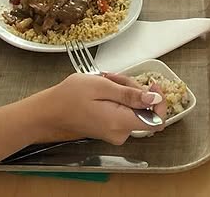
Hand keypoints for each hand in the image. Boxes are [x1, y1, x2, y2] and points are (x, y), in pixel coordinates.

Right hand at [35, 73, 166, 144]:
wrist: (49, 112)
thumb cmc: (70, 97)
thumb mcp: (101, 87)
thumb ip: (130, 94)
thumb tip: (154, 99)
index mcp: (120, 122)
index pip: (156, 120)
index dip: (160, 101)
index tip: (152, 84)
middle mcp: (120, 132)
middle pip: (143, 108)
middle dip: (132, 87)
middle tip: (112, 76)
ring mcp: (115, 132)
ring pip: (132, 106)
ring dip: (122, 89)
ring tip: (104, 80)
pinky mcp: (110, 128)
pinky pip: (123, 110)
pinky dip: (116, 96)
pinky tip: (102, 88)